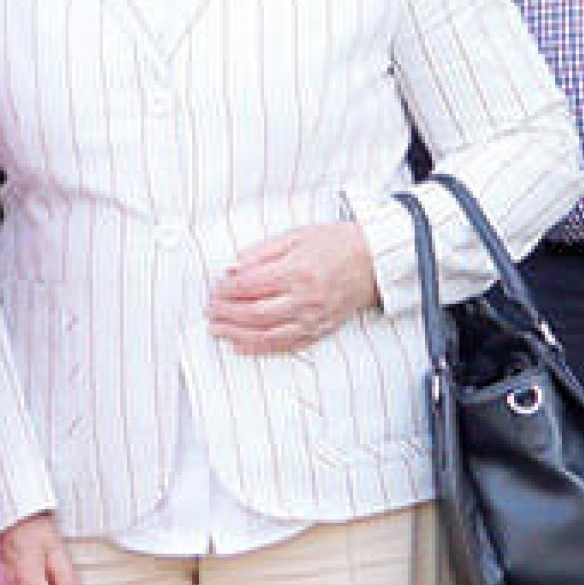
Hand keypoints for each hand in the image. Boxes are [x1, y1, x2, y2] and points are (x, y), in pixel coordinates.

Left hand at [209, 218, 378, 356]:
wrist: (373, 262)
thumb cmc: (336, 244)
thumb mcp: (297, 236)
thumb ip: (262, 252)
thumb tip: (233, 267)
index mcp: (297, 270)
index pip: (251, 284)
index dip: (227, 290)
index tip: (215, 290)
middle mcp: (305, 298)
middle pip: (255, 312)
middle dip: (226, 314)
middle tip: (209, 313)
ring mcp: (313, 317)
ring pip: (267, 334)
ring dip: (237, 335)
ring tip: (218, 331)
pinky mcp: (320, 330)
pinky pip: (286, 345)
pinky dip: (260, 348)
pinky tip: (241, 346)